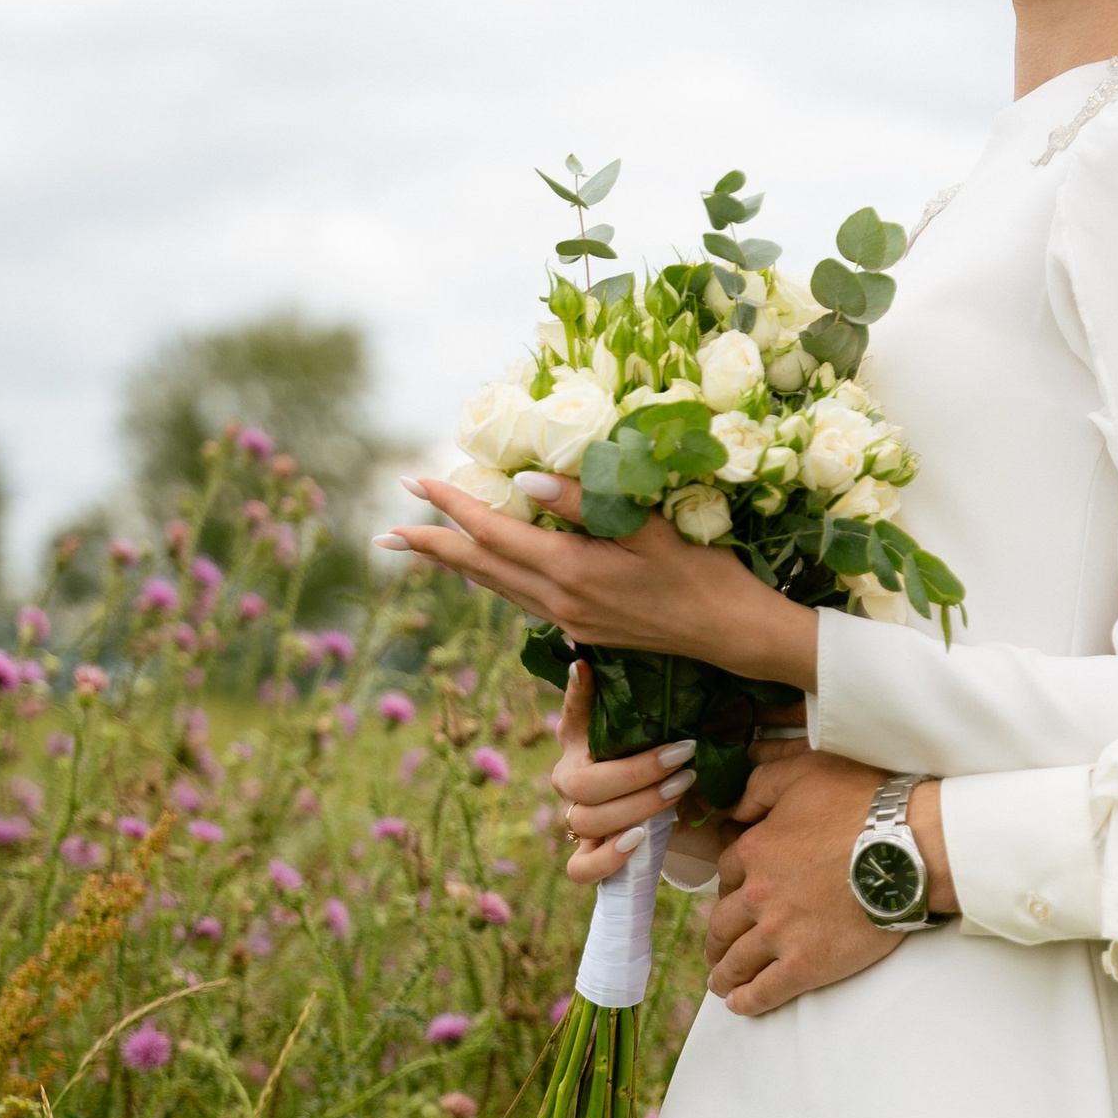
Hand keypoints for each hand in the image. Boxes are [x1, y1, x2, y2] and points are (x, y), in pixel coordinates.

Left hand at [377, 473, 820, 685]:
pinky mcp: (584, 631)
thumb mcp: (649, 526)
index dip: (450, 506)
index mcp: (570, 571)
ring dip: (456, 565)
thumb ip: (586, 502)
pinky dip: (493, 579)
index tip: (414, 482)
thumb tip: (524, 481)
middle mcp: (559, 601)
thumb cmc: (703, 572)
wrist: (732, 636)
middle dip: (431, 546)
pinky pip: (522, 600)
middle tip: (385, 530)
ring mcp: (570, 621)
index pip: (493, 533)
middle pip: (479, 568)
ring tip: (423, 547)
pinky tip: (488, 570)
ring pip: (496, 588)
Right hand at [547, 661, 701, 883]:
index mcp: (577, 744)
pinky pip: (580, 867)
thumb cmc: (652, 761)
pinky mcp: (585, 855)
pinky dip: (605, 859)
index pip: (569, 715)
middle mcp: (569, 781)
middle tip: (684, 756)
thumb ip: (634, 699)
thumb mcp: (648, 729)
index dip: (575, 695)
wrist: (660, 812)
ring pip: (587, 821)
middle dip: (638, 772)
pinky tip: (637, 840)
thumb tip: (600, 658)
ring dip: (637, 807)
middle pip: (584, 784)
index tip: (586, 667)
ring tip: (680, 790)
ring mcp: (575, 819)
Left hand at [704, 749, 907, 1016]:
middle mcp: (758, 895)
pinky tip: (738, 1005)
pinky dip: (747, 1000)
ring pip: (738, 959)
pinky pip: (766, 990)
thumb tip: (733, 803)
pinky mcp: (806, 965)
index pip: (727, 872)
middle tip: (716, 948)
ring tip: (720, 981)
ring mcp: (780, 934)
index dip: (729, 885)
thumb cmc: (861, 804)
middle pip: (723, 922)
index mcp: (754, 851)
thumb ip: (761, 783)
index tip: (733, 895)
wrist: (907, 847)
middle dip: (716, 937)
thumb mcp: (804, 772)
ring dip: (724, 971)